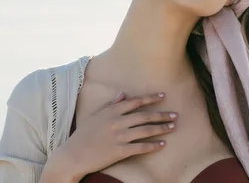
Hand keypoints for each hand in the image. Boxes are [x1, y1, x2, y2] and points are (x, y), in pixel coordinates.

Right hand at [44, 91, 177, 181]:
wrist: (73, 155)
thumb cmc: (83, 134)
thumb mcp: (95, 115)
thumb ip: (111, 104)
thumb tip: (123, 94)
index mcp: (111, 111)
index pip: (135, 102)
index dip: (150, 98)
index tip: (163, 96)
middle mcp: (117, 122)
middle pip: (144, 116)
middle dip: (161, 114)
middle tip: (175, 114)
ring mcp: (119, 137)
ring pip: (145, 130)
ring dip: (161, 128)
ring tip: (173, 126)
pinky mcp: (119, 151)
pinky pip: (140, 147)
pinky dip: (153, 145)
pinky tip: (162, 144)